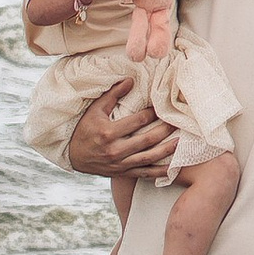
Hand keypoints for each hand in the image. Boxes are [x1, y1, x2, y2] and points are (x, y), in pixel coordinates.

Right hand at [63, 79, 178, 182]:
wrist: (73, 155)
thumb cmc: (84, 129)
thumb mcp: (94, 110)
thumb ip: (113, 95)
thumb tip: (130, 80)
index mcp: (108, 132)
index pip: (137, 121)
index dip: (153, 113)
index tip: (163, 106)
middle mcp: (115, 150)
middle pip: (147, 140)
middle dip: (165, 130)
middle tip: (178, 121)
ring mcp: (119, 164)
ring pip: (148, 158)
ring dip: (166, 150)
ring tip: (180, 142)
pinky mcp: (122, 173)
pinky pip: (144, 174)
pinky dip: (159, 172)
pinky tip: (172, 167)